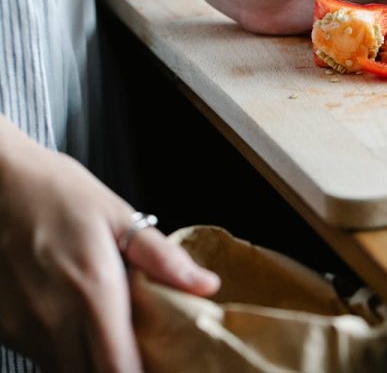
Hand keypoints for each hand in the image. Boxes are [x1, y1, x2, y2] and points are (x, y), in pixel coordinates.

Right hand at [0, 117, 219, 371]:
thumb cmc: (56, 192)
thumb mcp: (117, 216)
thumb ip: (163, 259)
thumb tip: (206, 286)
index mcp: (93, 291)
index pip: (120, 369)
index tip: (162, 365)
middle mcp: (54, 319)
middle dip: (119, 369)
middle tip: (138, 349)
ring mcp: (23, 327)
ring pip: (63, 370)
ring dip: (90, 360)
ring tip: (107, 331)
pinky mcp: (2, 326)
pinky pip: (39, 354)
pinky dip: (62, 348)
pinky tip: (73, 320)